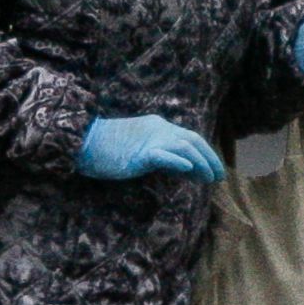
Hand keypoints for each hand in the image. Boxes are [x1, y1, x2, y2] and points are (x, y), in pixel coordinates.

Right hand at [77, 114, 227, 182]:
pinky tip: (189, 170)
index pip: (190, 137)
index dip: (205, 152)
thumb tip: (187, 169)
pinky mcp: (139, 153)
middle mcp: (158, 128)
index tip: (214, 169)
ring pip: (185, 146)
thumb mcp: (141, 150)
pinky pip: (163, 155)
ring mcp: (149, 139)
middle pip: (193, 139)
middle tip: (219, 176)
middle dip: (210, 158)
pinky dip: (178, 162)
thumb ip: (163, 156)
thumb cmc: (109, 149)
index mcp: (158, 126)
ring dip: (201, 163)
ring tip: (208, 179)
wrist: (84, 142)